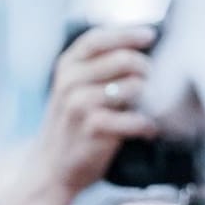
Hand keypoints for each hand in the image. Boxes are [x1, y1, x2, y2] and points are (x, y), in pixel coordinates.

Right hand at [0, 24, 159, 204]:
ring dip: (150, 97)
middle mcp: (71, 82)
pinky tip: (147, 130)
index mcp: (66, 68)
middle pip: (124, 60)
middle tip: (154, 83)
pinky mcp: (94, 128)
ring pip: (133, 87)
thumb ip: (95, 71)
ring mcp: (81, 105)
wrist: (50, 170)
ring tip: (151, 108)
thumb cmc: (69, 130)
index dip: (128, 34)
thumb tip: (138, 56)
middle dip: (146, 70)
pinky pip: (135, 118)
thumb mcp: (71, 92)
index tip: (149, 37)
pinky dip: (147, 125)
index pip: (99, 39)